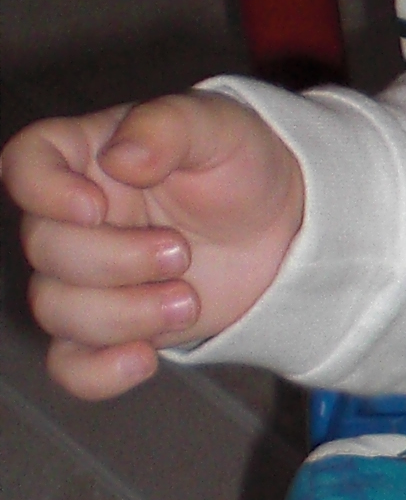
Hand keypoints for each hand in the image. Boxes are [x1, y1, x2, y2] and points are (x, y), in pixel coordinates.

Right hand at [4, 94, 304, 399]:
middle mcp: (74, 218)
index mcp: (86, 157)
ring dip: (123, 314)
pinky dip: (100, 372)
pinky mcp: (113, 328)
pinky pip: (71, 365)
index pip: (25, 164)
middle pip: (43, 249)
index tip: (94, 207)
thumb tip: (121, 157)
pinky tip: (146, 359)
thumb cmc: (242, 167)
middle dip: (115, 261)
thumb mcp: (219, 127)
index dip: (42, 191)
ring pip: (55, 310)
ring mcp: (88, 277)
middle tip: (183, 254)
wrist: (285, 229)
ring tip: (189, 300)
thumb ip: (168, 127)